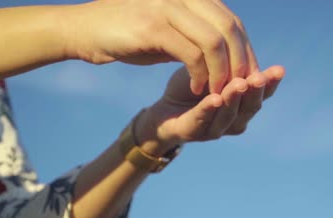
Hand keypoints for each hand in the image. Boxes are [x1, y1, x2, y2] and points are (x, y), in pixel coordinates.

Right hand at [65, 0, 257, 93]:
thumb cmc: (129, 33)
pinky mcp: (153, 26)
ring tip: (218, 93)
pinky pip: (191, 54)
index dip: (245, 50)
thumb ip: (196, 36)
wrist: (84, 30)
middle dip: (240, 62)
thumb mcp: (169, 31)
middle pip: (230, 29)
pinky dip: (200, 75)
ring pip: (215, 42)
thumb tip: (225, 55)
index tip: (248, 76)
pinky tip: (196, 90)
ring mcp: (168, 7)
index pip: (232, 21)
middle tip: (240, 88)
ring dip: (222, 73)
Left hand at [134, 65, 284, 155]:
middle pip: (250, 107)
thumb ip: (231, 66)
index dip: (272, 84)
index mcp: (244, 105)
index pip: (263, 94)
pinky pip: (202, 120)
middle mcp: (235, 120)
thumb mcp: (214, 71)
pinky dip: (209, 110)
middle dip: (255, 92)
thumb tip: (248, 47)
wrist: (165, 108)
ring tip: (239, 84)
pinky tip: (215, 98)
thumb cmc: (193, 88)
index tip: (279, 70)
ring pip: (229, 115)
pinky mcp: (193, 132)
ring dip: (234, 99)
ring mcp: (215, 129)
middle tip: (259, 77)